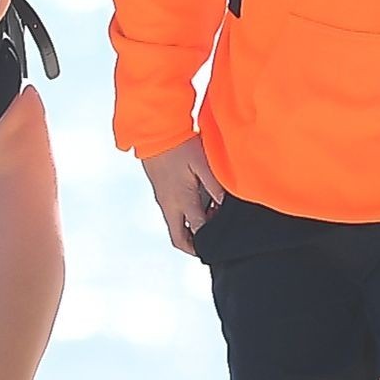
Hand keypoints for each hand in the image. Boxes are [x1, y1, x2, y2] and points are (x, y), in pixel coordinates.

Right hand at [140, 134, 224, 254]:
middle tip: (210, 244)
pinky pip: (171, 215)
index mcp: (182, 200)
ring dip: (190, 231)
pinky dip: (184, 218)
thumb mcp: (202, 163)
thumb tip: (224, 204)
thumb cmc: (180, 145)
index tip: (221, 241)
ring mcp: (162, 200)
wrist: (155, 132)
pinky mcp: (160, 193)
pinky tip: (199, 205)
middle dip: (194, 247)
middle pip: (178, 239)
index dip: (209, 240)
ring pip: (174, 227)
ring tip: (210, 220)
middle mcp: (169, 205)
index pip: (196, 232)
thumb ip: (214, 185)